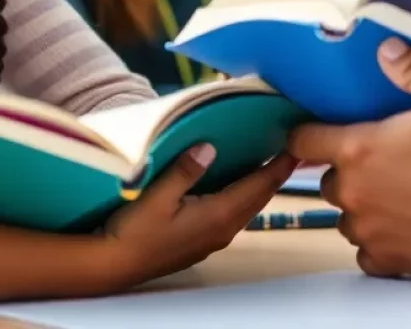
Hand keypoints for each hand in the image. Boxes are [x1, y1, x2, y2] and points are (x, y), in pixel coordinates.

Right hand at [102, 145, 296, 289]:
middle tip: (290, 146)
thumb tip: (209, 148)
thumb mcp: (156, 195)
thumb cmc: (133, 230)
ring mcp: (213, 238)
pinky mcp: (202, 240)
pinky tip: (239, 181)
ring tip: (269, 159)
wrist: (112, 265)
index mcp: (218, 215)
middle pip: (259, 197)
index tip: (297, 145)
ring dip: (261, 185)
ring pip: (248, 207)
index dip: (279, 166)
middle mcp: (223, 229)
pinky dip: (244, 194)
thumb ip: (184, 170)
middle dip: (276, 173)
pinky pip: (234, 213)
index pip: (259, 186)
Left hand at [289, 39, 410, 278]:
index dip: (306, 133)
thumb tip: (387, 50)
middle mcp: (357, 194)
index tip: (315, 131)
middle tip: (382, 157)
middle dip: (349, 169)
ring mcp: (373, 231)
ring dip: (364, 205)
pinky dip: (380, 241)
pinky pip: (369, 253)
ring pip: (349, 218)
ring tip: (397, 192)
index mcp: (360, 149)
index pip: (305, 140)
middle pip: (330, 180)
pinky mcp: (394, 261)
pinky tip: (403, 226)